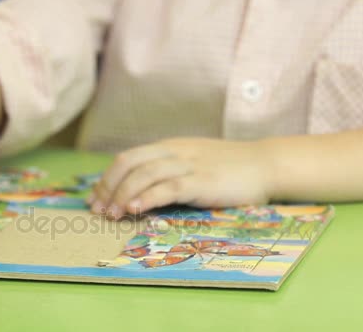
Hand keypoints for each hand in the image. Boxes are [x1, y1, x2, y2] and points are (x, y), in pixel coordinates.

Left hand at [88, 138, 274, 218]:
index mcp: (169, 148)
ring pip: (145, 174)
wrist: (265, 164)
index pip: (128, 158)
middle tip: (98, 209)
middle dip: (108, 186)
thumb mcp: (192, 162)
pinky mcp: (203, 181)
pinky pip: (169, 187)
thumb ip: (168, 171)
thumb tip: (138, 191)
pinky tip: (135, 210)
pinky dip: (148, 197)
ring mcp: (189, 165)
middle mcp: (174, 152)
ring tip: (112, 214)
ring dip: (123, 194)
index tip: (96, 198)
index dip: (107, 178)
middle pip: (128, 162)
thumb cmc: (228, 168)